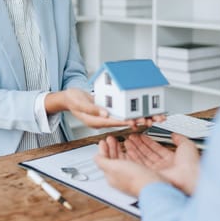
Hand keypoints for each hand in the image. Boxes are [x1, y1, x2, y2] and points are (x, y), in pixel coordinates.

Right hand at [46, 89, 165, 128]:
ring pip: (124, 118)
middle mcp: (102, 120)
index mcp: (95, 121)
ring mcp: (106, 116)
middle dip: (136, 121)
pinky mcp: (108, 111)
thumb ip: (92, 109)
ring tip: (151, 117)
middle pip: (122, 122)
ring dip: (137, 117)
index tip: (134, 122)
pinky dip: (132, 112)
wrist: (68, 97)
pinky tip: (142, 111)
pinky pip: (122, 113)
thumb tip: (105, 113)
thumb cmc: (72, 99)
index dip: (124, 122)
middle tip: (149, 120)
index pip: (112, 122)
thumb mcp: (80, 102)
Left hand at [94, 136, 163, 196]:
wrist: (155, 187)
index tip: (103, 141)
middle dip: (112, 148)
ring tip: (121, 140)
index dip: (103, 150)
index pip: (104, 161)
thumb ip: (102, 161)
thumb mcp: (113, 167)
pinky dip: (133, 151)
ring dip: (121, 148)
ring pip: (124, 159)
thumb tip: (95, 157)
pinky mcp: (144, 174)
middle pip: (114, 160)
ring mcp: (133, 175)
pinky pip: (136, 160)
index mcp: (112, 176)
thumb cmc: (134, 179)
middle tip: (111, 139)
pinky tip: (134, 148)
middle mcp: (122, 177)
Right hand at [124, 133, 199, 194]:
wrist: (187, 178)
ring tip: (128, 141)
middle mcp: (163, 166)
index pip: (157, 149)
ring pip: (142, 158)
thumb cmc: (191, 165)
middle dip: (139, 144)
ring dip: (134, 149)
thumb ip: (180, 139)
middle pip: (148, 153)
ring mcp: (156, 171)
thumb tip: (174, 135)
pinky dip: (133, 157)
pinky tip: (129, 150)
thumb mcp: (187, 146)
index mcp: (172, 160)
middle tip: (132, 137)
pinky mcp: (150, 175)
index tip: (142, 136)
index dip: (149, 142)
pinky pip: (139, 165)